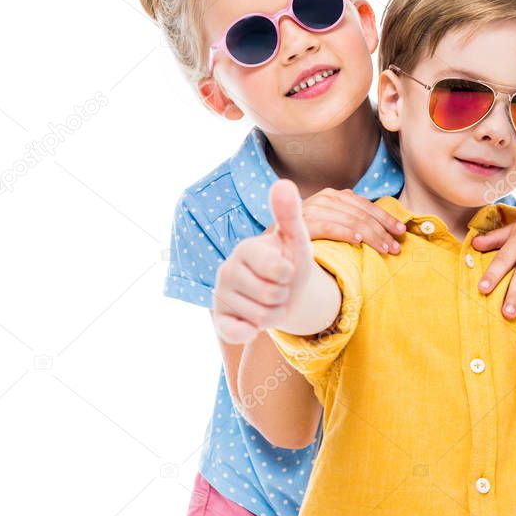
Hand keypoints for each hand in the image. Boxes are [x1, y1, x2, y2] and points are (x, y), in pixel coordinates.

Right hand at [212, 180, 313, 343]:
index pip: (280, 270)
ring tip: (270, 300)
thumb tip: (283, 182)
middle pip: (272, 295)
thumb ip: (289, 213)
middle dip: (285, 295)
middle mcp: (226, 270)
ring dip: (274, 313)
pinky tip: (252, 320)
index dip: (291, 274)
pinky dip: (252, 331)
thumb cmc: (289, 259)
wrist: (284, 290)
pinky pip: (237, 333)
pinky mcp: (220, 319)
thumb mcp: (296, 238)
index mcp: (245, 248)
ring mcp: (220, 296)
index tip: (286, 268)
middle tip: (279, 287)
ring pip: (262, 317)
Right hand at [299, 187, 404, 253]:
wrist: (273, 249)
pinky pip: (327, 227)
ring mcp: (310, 209)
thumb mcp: (333, 226)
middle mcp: (324, 198)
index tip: (401, 231)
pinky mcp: (300, 224)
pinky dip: (344, 232)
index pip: (365, 205)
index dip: (385, 218)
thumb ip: (353, 222)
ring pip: (348, 219)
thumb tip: (387, 230)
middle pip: (360, 213)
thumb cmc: (309, 240)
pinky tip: (357, 242)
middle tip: (396, 247)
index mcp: (334, 196)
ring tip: (384, 249)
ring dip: (370, 235)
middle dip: (382, 230)